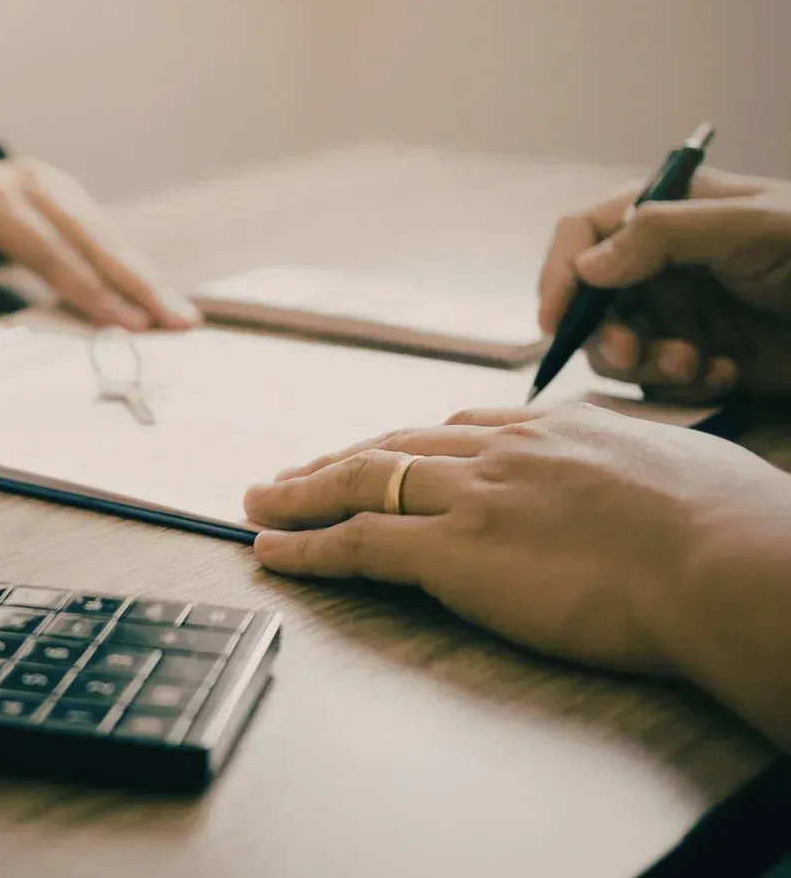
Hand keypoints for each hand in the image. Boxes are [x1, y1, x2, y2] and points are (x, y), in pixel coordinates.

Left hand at [0, 155, 200, 328]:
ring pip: (108, 232)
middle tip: (177, 320)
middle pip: (91, 238)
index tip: (124, 322)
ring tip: (182, 315)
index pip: (46, 249)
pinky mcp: (69, 192)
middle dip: (137, 283)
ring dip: (147, 275)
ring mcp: (53, 182)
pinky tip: (160, 293)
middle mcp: (28, 182)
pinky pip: (106, 231)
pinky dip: (134, 265)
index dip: (88, 288)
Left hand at [242, 404, 790, 674]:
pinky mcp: (451, 553)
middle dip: (334, 459)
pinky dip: (307, 545)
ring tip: (258, 503)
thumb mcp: (686, 466)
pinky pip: (357, 544)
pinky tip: (273, 550)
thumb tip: (655, 478)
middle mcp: (500, 452)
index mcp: (556, 428)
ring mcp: (470, 498)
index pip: (458, 428)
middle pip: (394, 445)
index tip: (381, 450)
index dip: (408, 443)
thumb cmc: (733, 527)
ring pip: (359, 483)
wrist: (726, 564)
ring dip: (300, 495)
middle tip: (289, 472)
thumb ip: (642, 463)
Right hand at [538, 169, 790, 402]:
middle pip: (590, 300)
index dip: (560, 273)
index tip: (556, 319)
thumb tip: (586, 266)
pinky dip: (683, 384)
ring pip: (618, 346)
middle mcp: (664, 264)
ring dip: (645, 363)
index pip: (585, 233)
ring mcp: (682, 313)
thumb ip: (663, 234)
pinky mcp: (703, 359)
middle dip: (604, 332)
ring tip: (694, 365)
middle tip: (633, 353)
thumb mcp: (752, 225)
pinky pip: (659, 382)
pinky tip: (727, 376)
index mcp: (669, 214)